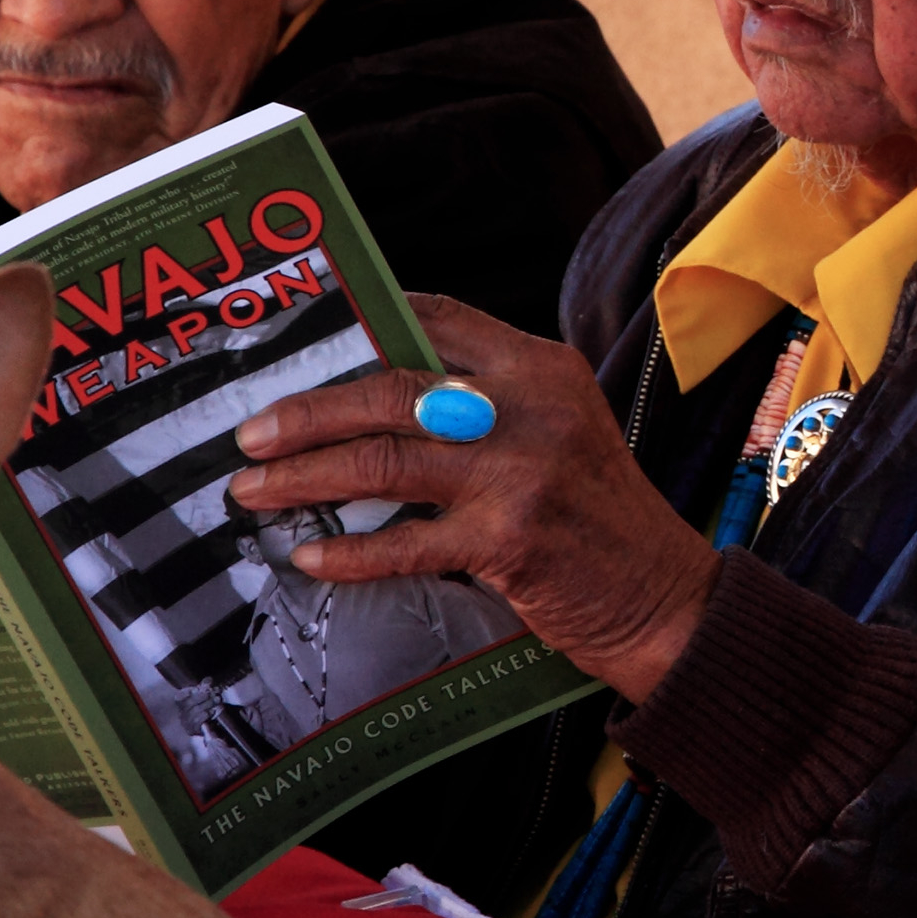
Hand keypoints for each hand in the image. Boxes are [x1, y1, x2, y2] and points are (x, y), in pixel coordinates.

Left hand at [223, 296, 717, 700]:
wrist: (665, 598)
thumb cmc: (599, 521)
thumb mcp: (561, 434)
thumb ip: (487, 407)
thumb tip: (374, 402)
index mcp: (542, 367)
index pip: (436, 319)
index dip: (361, 323)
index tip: (301, 341)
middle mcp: (531, 407)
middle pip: (390, 389)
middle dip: (307, 412)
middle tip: (251, 434)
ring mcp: (521, 472)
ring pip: (383, 460)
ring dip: (305, 478)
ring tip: (255, 491)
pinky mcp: (510, 538)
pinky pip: (404, 542)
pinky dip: (350, 553)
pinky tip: (311, 558)